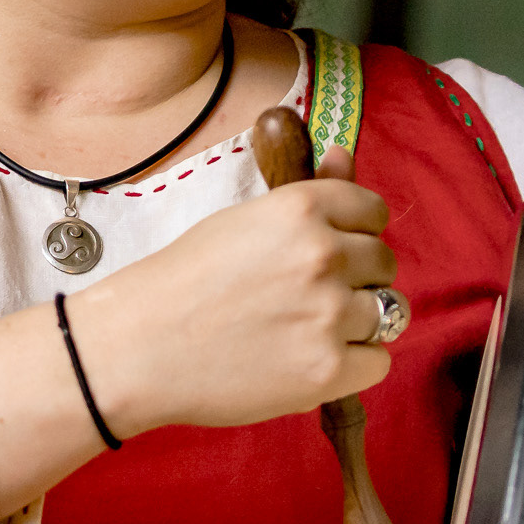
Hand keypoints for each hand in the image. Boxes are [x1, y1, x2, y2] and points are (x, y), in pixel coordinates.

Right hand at [69, 146, 396, 435]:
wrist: (138, 347)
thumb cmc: (182, 282)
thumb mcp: (242, 220)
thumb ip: (307, 191)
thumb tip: (344, 154)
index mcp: (302, 208)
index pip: (373, 212)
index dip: (355, 234)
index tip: (331, 252)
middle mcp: (324, 255)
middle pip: (384, 263)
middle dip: (357, 279)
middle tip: (308, 298)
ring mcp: (330, 314)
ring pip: (386, 312)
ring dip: (355, 323)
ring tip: (305, 331)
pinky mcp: (329, 369)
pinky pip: (377, 361)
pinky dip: (352, 364)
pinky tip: (310, 360)